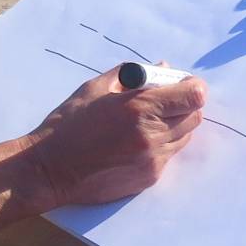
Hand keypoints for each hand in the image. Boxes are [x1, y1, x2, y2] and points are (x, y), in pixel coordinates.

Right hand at [24, 67, 205, 205]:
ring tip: (147, 123)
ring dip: (174, 126)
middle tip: (165, 102)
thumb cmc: (68, 124)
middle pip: (195, 116)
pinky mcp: (149, 177)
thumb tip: (163, 68)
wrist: (50, 169)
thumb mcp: (95, 88)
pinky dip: (161, 146)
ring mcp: (152, 159)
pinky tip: (136, 143)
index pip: (194, 97)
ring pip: (184, 137)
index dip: (192, 88)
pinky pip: (169, 156)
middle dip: (184, 106)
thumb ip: (132, 75)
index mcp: (139, 107)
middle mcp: (151, 134)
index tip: (182, 86)